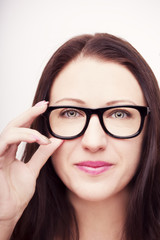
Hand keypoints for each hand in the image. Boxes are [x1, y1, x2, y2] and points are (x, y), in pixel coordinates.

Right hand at [0, 101, 62, 223]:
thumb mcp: (32, 170)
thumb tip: (57, 140)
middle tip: (44, 105)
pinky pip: (5, 142)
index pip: (21, 128)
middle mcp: (3, 149)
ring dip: (28, 130)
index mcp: (10, 150)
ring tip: (43, 136)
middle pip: (15, 124)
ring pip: (9, 131)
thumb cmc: (15, 194)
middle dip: (29, 113)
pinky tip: (36, 138)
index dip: (32, 116)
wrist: (8, 212)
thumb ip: (42, 154)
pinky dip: (20, 137)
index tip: (46, 106)